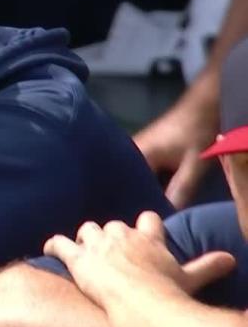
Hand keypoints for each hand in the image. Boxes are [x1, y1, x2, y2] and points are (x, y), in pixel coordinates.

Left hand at [44, 212, 235, 308]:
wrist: (139, 301)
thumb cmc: (166, 291)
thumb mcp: (189, 278)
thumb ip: (207, 266)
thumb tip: (230, 259)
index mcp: (149, 237)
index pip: (148, 218)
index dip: (145, 224)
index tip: (144, 230)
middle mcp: (121, 235)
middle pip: (113, 224)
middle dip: (110, 235)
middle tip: (111, 250)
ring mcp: (97, 245)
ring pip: (86, 229)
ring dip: (84, 239)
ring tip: (85, 251)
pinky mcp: (77, 257)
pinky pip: (59, 244)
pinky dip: (53, 245)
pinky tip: (50, 248)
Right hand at [134, 81, 219, 207]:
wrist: (203, 105)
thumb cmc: (196, 131)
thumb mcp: (194, 164)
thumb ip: (181, 190)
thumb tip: (167, 218)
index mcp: (136, 155)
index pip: (123, 187)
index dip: (128, 204)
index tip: (131, 221)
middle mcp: (130, 152)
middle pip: (126, 183)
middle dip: (132, 199)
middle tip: (135, 219)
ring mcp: (137, 150)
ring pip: (134, 178)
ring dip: (140, 191)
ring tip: (141, 210)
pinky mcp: (146, 150)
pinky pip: (141, 171)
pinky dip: (147, 182)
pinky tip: (152, 195)